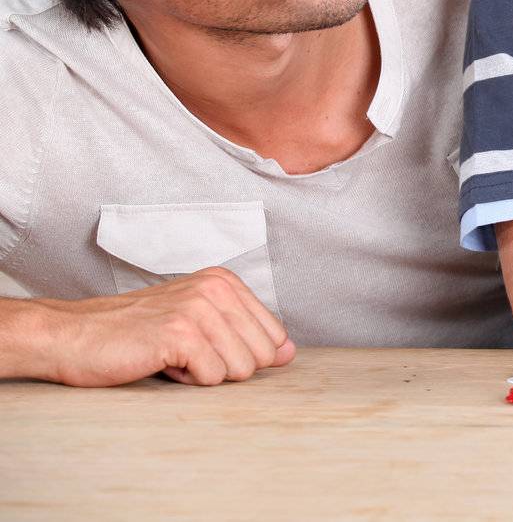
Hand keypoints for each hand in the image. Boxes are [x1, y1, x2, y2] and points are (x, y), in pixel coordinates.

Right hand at [33, 267, 294, 386]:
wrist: (71, 336)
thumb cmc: (132, 333)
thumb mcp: (196, 324)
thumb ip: (245, 334)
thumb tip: (290, 353)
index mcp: (224, 281)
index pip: (273, 336)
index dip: (238, 354)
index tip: (201, 345)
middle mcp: (216, 288)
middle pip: (262, 355)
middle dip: (225, 367)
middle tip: (184, 353)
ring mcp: (200, 308)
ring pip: (241, 369)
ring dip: (203, 374)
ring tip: (170, 356)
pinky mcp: (181, 333)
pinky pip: (212, 378)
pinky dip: (186, 381)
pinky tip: (159, 363)